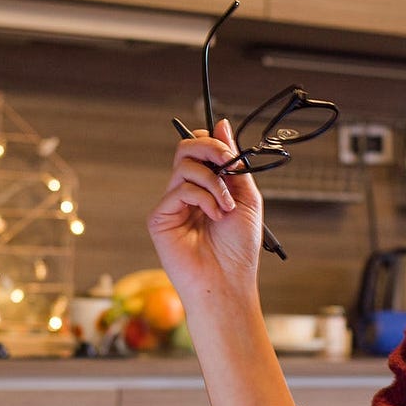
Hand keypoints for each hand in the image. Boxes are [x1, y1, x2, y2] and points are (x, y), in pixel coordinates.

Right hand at [147, 119, 263, 299]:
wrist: (229, 282)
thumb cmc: (239, 248)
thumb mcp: (246, 197)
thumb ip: (234, 162)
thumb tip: (221, 123)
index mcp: (206, 187)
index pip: (200, 148)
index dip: (214, 143)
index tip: (232, 154)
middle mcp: (186, 193)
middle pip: (186, 148)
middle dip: (211, 149)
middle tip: (228, 165)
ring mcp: (171, 205)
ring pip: (185, 166)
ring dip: (214, 182)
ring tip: (225, 207)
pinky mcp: (159, 218)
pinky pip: (179, 190)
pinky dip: (203, 198)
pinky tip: (214, 217)